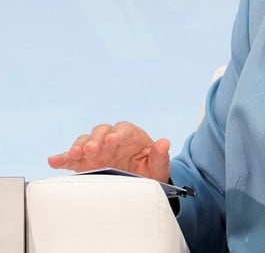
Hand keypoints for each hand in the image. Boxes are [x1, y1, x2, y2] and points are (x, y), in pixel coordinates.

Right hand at [47, 121, 170, 182]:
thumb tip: (164, 142)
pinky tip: (53, 161)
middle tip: (90, 149)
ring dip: (78, 147)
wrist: (140, 182)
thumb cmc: (150, 171)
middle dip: (95, 140)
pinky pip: (72, 158)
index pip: (123, 129)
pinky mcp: (85, 162)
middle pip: (100, 132)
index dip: (117, 133)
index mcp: (131, 136)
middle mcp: (112, 139)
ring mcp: (97, 150)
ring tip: (73, 155)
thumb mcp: (158, 165)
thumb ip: (160, 155)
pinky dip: (62, 158)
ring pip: (85, 142)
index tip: (112, 140)